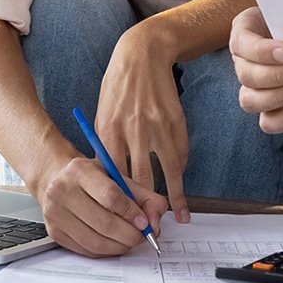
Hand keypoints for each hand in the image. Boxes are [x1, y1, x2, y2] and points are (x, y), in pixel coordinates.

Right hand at [33, 152, 167, 257]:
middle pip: (103, 222)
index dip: (131, 213)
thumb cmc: (93, 178)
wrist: (58, 180)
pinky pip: (85, 250)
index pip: (110, 195)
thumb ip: (143, 196)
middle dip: (129, 234)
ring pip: (94, 240)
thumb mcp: (118, 177)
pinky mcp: (54, 233)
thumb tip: (155, 222)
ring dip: (119, 246)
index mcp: (80, 171)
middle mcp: (62, 191)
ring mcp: (55, 214)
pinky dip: (105, 252)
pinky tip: (115, 244)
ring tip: (131, 241)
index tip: (145, 222)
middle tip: (143, 236)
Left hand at [94, 24, 190, 221]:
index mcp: (109, 133)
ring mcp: (157, 126)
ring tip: (179, 216)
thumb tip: (112, 179)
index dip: (121, 204)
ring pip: (167, 170)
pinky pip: (180, 152)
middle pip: (141, 180)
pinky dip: (180, 169)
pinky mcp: (176, 120)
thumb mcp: (102, 115)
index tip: (126, 221)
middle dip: (147, 208)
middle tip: (152, 228)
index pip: (114, 179)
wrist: (142, 54)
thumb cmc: (117, 87)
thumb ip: (107, 147)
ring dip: (173, 196)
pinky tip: (180, 181)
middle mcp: (133, 131)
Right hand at [230, 6, 282, 133]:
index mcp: (244, 31)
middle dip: (281, 75)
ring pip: (250, 101)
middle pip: (247, 76)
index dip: (263, 52)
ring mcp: (251, 86)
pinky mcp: (267, 106)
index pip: (243, 43)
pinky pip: (267, 122)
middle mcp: (242, 60)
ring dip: (281, 97)